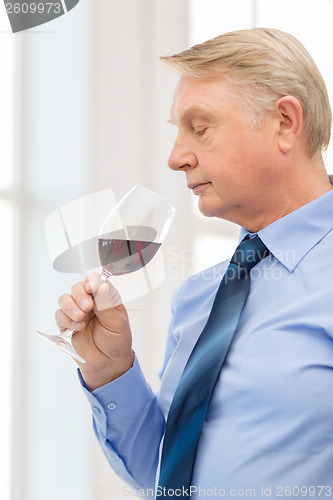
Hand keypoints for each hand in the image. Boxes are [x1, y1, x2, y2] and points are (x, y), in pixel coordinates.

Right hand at [56, 274, 133, 390]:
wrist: (109, 364)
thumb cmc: (117, 342)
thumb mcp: (117, 324)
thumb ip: (107, 306)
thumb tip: (101, 287)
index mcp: (105, 297)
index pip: (96, 281)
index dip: (91, 281)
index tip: (91, 288)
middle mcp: (90, 302)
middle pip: (77, 287)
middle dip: (79, 295)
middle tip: (87, 307)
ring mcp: (78, 313)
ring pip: (65, 299)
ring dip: (70, 306)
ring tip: (81, 317)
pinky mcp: (67, 325)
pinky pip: (59, 315)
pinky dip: (66, 320)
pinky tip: (78, 327)